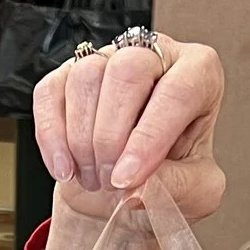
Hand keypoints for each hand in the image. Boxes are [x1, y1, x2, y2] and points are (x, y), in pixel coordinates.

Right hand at [33, 33, 225, 225]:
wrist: (127, 193)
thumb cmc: (169, 182)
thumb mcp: (197, 194)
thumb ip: (177, 188)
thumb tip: (136, 190)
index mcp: (199, 74)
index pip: (177, 92)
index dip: (148, 139)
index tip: (127, 179)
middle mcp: (155, 56)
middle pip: (127, 71)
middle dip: (111, 136)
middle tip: (111, 181)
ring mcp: (108, 60)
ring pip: (86, 76)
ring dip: (82, 139)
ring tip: (94, 178)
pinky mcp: (68, 75)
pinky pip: (50, 92)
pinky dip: (52, 137)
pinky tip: (64, 169)